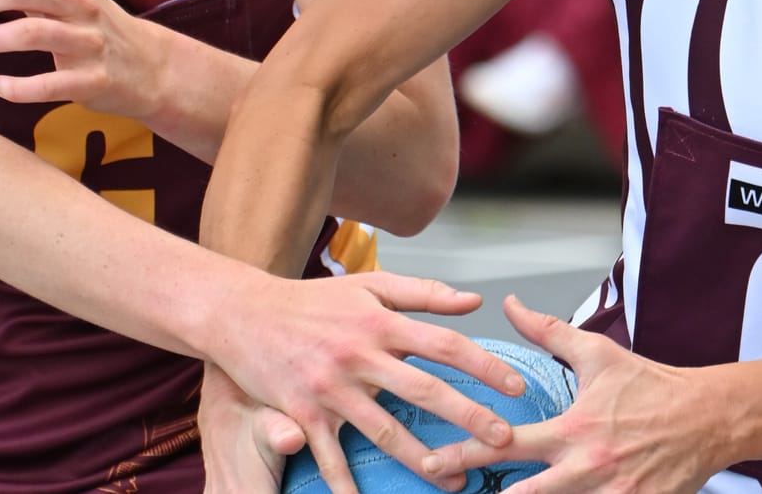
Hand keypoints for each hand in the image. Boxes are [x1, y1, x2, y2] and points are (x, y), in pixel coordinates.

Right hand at [207, 270, 522, 493]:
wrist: (245, 314)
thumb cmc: (313, 301)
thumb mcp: (369, 287)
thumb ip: (424, 294)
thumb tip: (475, 301)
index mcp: (380, 324)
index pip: (444, 344)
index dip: (483, 365)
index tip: (516, 386)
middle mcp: (359, 356)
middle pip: (423, 389)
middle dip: (467, 416)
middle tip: (503, 440)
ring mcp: (331, 388)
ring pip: (384, 429)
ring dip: (421, 457)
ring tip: (453, 477)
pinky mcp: (304, 414)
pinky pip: (330, 456)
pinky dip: (346, 485)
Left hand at [421, 296, 726, 493]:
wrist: (709, 417)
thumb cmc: (651, 386)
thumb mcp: (597, 354)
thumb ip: (548, 332)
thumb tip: (511, 306)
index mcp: (574, 430)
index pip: (508, 442)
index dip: (467, 452)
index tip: (435, 459)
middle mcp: (588, 468)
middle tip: (449, 489)